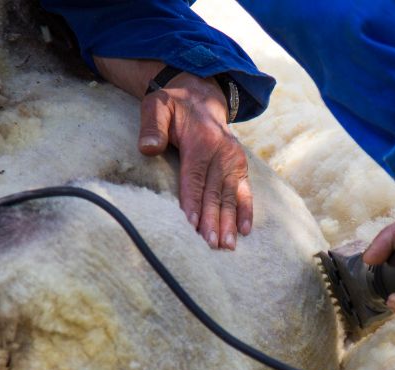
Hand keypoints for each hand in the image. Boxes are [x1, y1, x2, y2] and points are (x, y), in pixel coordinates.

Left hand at [94, 57, 251, 249]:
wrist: (200, 98)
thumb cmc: (174, 107)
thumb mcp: (158, 106)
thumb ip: (153, 125)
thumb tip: (148, 147)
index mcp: (202, 141)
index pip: (195, 178)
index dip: (193, 203)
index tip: (191, 226)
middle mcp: (223, 152)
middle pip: (215, 192)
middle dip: (213, 220)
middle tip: (210, 244)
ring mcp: (235, 160)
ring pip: (231, 196)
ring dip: (230, 222)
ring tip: (227, 246)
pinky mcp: (241, 167)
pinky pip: (245, 192)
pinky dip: (246, 211)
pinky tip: (245, 231)